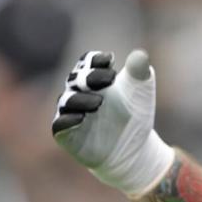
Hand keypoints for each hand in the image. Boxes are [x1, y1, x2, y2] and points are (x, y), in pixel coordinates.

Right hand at [52, 49, 173, 195]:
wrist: (135, 146)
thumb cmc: (135, 112)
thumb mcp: (142, 90)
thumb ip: (139, 71)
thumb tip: (140, 56)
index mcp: (94, 76)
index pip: (88, 61)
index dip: (96, 59)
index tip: (110, 60)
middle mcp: (79, 91)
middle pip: (77, 78)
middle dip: (91, 77)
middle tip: (110, 78)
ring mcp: (71, 112)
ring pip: (66, 100)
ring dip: (80, 99)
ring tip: (99, 102)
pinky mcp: (66, 134)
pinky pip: (59, 124)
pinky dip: (67, 120)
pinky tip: (81, 118)